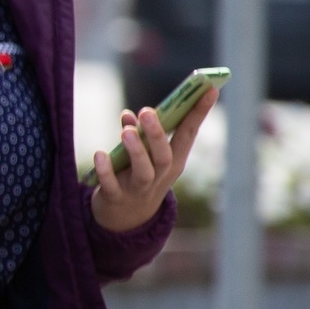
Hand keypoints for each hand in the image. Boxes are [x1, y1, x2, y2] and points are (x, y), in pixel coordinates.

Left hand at [91, 91, 213, 232]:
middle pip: (164, 156)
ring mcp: (138, 189)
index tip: (210, 89)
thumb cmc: (137, 177)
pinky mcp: (116, 198)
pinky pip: (111, 185)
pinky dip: (106, 170)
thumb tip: (128, 115)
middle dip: (157, 134)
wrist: (124, 219)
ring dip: (136, 151)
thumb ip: (136, 135)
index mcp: (173, 161)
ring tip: (126, 132)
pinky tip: (99, 154)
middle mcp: (160, 176)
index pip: (189, 134)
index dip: (199, 112)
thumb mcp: (143, 156)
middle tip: (148, 112)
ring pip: (144, 172)